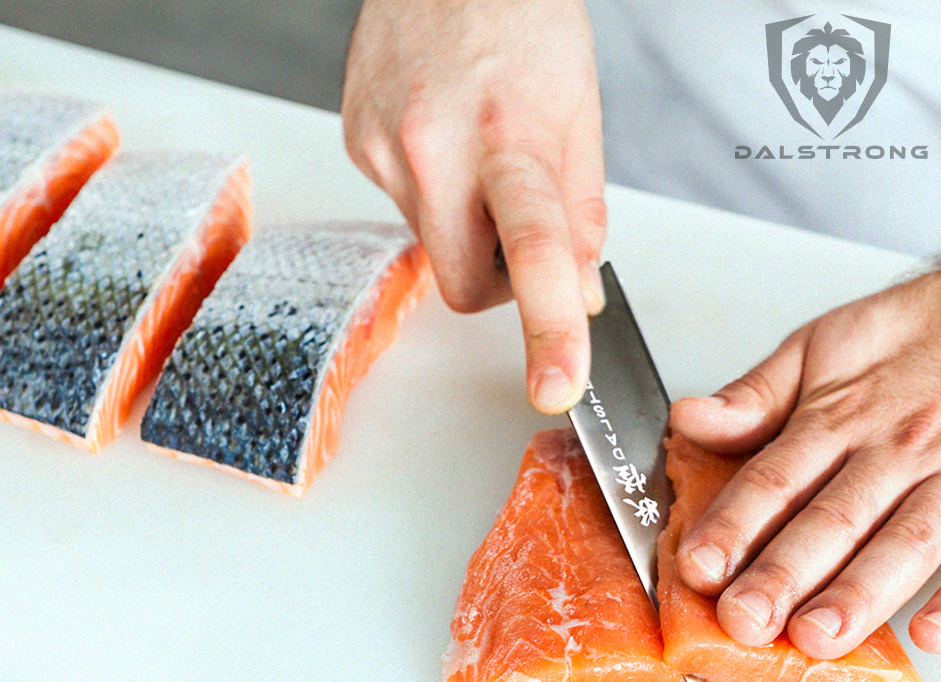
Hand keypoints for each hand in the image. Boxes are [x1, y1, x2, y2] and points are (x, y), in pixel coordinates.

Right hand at [341, 0, 606, 412]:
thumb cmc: (523, 18)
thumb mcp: (581, 111)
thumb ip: (582, 214)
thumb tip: (579, 292)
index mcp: (510, 134)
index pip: (535, 253)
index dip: (549, 329)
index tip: (556, 386)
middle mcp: (434, 147)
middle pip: (465, 288)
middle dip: (497, 283)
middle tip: (516, 230)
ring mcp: (385, 151)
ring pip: (434, 248)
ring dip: (466, 226)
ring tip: (477, 155)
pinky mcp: (358, 147)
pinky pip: (406, 208)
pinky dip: (435, 194)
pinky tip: (443, 139)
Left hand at [669, 267, 940, 657]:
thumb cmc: (901, 343)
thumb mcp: (816, 350)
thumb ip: (753, 396)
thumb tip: (688, 419)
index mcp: (836, 419)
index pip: (774, 479)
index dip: (733, 524)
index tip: (697, 567)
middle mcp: (891, 451)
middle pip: (832, 519)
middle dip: (785, 573)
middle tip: (746, 619)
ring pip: (904, 540)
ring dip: (860, 592)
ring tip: (818, 637)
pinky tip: (929, 637)